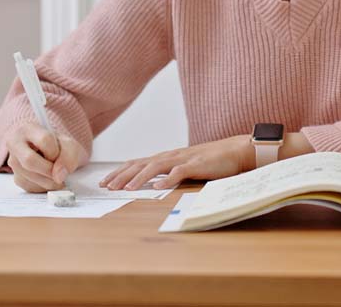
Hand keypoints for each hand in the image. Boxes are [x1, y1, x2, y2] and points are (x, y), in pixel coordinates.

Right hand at [6, 121, 87, 192]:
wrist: (56, 155)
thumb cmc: (61, 147)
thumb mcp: (71, 146)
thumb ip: (69, 157)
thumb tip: (58, 176)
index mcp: (28, 129)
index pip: (44, 140)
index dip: (56, 151)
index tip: (60, 155)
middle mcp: (15, 143)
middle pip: (30, 161)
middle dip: (50, 171)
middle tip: (60, 173)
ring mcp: (13, 161)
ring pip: (29, 176)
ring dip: (49, 181)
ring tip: (57, 175)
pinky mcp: (16, 177)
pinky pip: (29, 186)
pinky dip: (44, 187)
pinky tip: (49, 179)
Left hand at [100, 135, 253, 189]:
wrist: (235, 151)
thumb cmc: (211, 160)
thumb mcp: (185, 166)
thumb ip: (169, 172)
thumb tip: (152, 183)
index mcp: (167, 157)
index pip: (137, 163)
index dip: (120, 171)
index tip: (105, 181)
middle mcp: (171, 156)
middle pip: (141, 164)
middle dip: (122, 175)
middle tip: (106, 186)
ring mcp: (183, 159)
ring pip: (156, 167)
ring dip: (139, 178)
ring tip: (126, 189)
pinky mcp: (197, 165)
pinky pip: (180, 172)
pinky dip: (168, 179)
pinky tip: (158, 187)